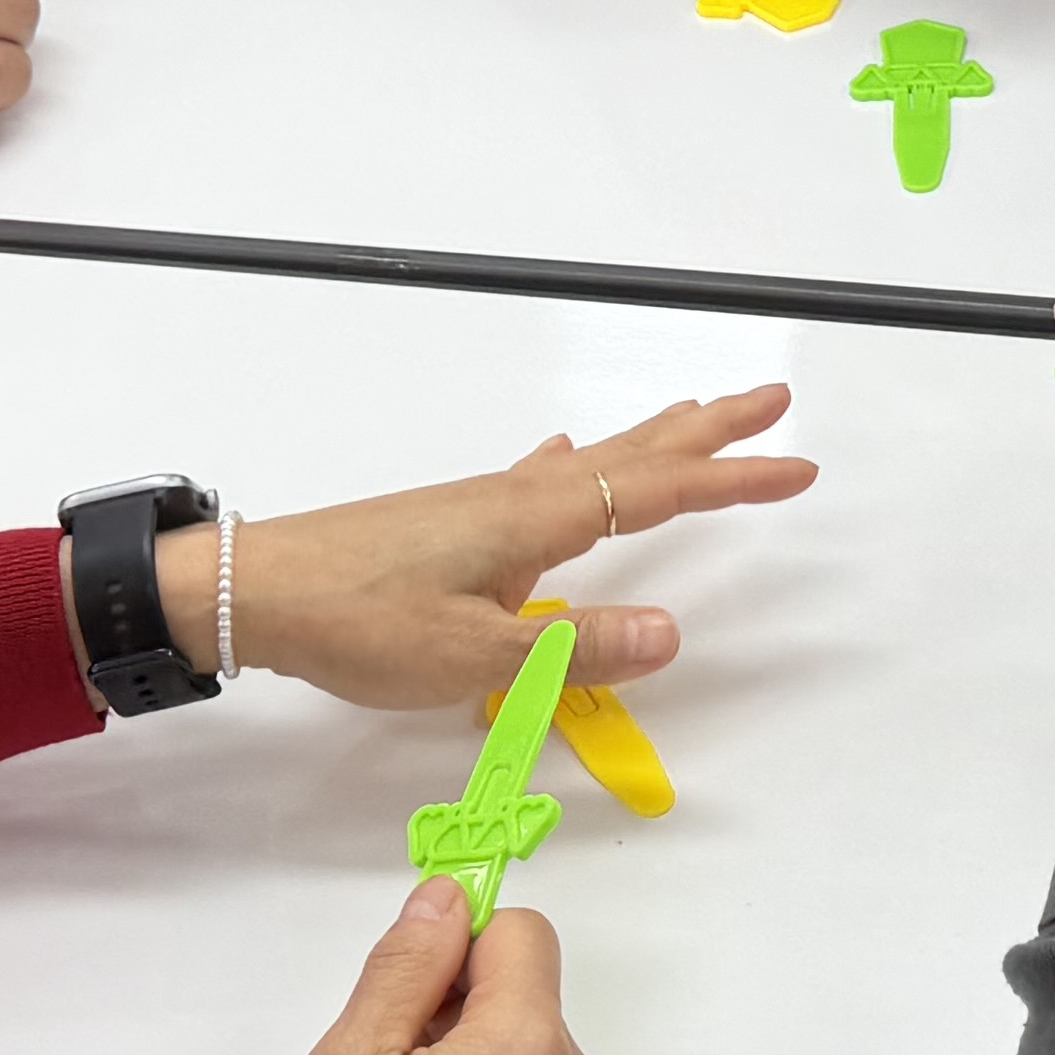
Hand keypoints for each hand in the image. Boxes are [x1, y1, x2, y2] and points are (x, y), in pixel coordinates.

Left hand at [169, 389, 817, 712]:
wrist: (256, 591)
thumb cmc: (355, 621)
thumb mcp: (472, 655)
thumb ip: (572, 649)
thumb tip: (671, 632)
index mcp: (534, 521)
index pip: (656, 492)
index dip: (733, 481)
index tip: (798, 466)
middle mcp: (518, 498)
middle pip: (633, 454)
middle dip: (709, 431)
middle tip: (773, 399)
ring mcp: (485, 506)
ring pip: (593, 462)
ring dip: (654, 442)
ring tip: (697, 420)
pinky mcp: (454, 522)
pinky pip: (541, 478)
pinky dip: (576, 461)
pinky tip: (563, 454)